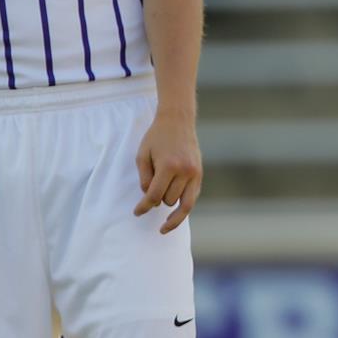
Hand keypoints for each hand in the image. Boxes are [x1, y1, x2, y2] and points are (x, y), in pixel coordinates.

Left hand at [134, 111, 202, 233]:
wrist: (178, 121)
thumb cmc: (156, 137)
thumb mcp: (142, 155)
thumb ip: (144, 179)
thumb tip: (150, 200)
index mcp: (169, 166)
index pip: (154, 196)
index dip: (143, 207)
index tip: (137, 213)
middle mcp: (185, 171)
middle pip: (167, 200)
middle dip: (157, 197)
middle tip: (150, 188)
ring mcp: (195, 174)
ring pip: (181, 203)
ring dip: (169, 200)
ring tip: (161, 193)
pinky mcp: (200, 175)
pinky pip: (193, 199)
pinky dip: (184, 208)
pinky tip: (174, 216)